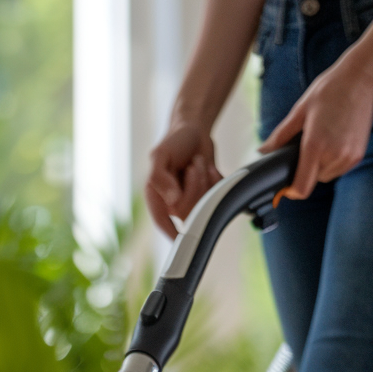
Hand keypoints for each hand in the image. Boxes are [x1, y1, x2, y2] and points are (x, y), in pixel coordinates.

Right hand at [145, 122, 221, 237]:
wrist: (194, 131)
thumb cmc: (174, 142)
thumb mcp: (160, 155)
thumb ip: (160, 178)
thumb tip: (172, 201)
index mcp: (156, 195)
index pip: (161, 221)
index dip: (170, 233)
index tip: (181, 241)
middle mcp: (172, 202)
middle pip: (187, 212)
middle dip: (194, 185)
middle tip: (192, 166)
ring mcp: (191, 200)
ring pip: (203, 205)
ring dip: (204, 179)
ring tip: (198, 162)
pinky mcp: (207, 195)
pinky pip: (216, 197)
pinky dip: (215, 179)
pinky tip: (208, 167)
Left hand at [260, 55, 372, 200]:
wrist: (360, 80)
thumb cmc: (328, 91)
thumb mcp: (299, 111)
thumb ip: (280, 136)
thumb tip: (263, 151)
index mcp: (315, 145)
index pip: (302, 187)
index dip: (291, 191)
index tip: (286, 185)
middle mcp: (334, 155)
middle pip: (313, 181)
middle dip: (306, 169)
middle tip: (308, 145)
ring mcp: (348, 157)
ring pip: (326, 176)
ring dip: (320, 166)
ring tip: (324, 139)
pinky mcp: (358, 155)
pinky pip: (339, 169)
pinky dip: (333, 161)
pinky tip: (335, 139)